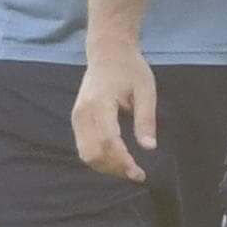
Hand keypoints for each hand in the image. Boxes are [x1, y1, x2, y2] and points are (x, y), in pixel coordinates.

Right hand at [72, 44, 156, 182]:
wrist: (108, 52)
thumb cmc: (130, 69)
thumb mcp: (146, 90)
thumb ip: (146, 119)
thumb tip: (149, 148)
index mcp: (100, 103)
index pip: (108, 141)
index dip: (123, 161)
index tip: (139, 174)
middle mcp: (83, 113)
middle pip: (93, 153)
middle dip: (115, 169)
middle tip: (137, 174)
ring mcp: (77, 117)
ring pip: (86, 154)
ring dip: (106, 167)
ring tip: (129, 169)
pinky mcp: (77, 121)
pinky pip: (84, 147)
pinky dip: (100, 159)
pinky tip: (118, 160)